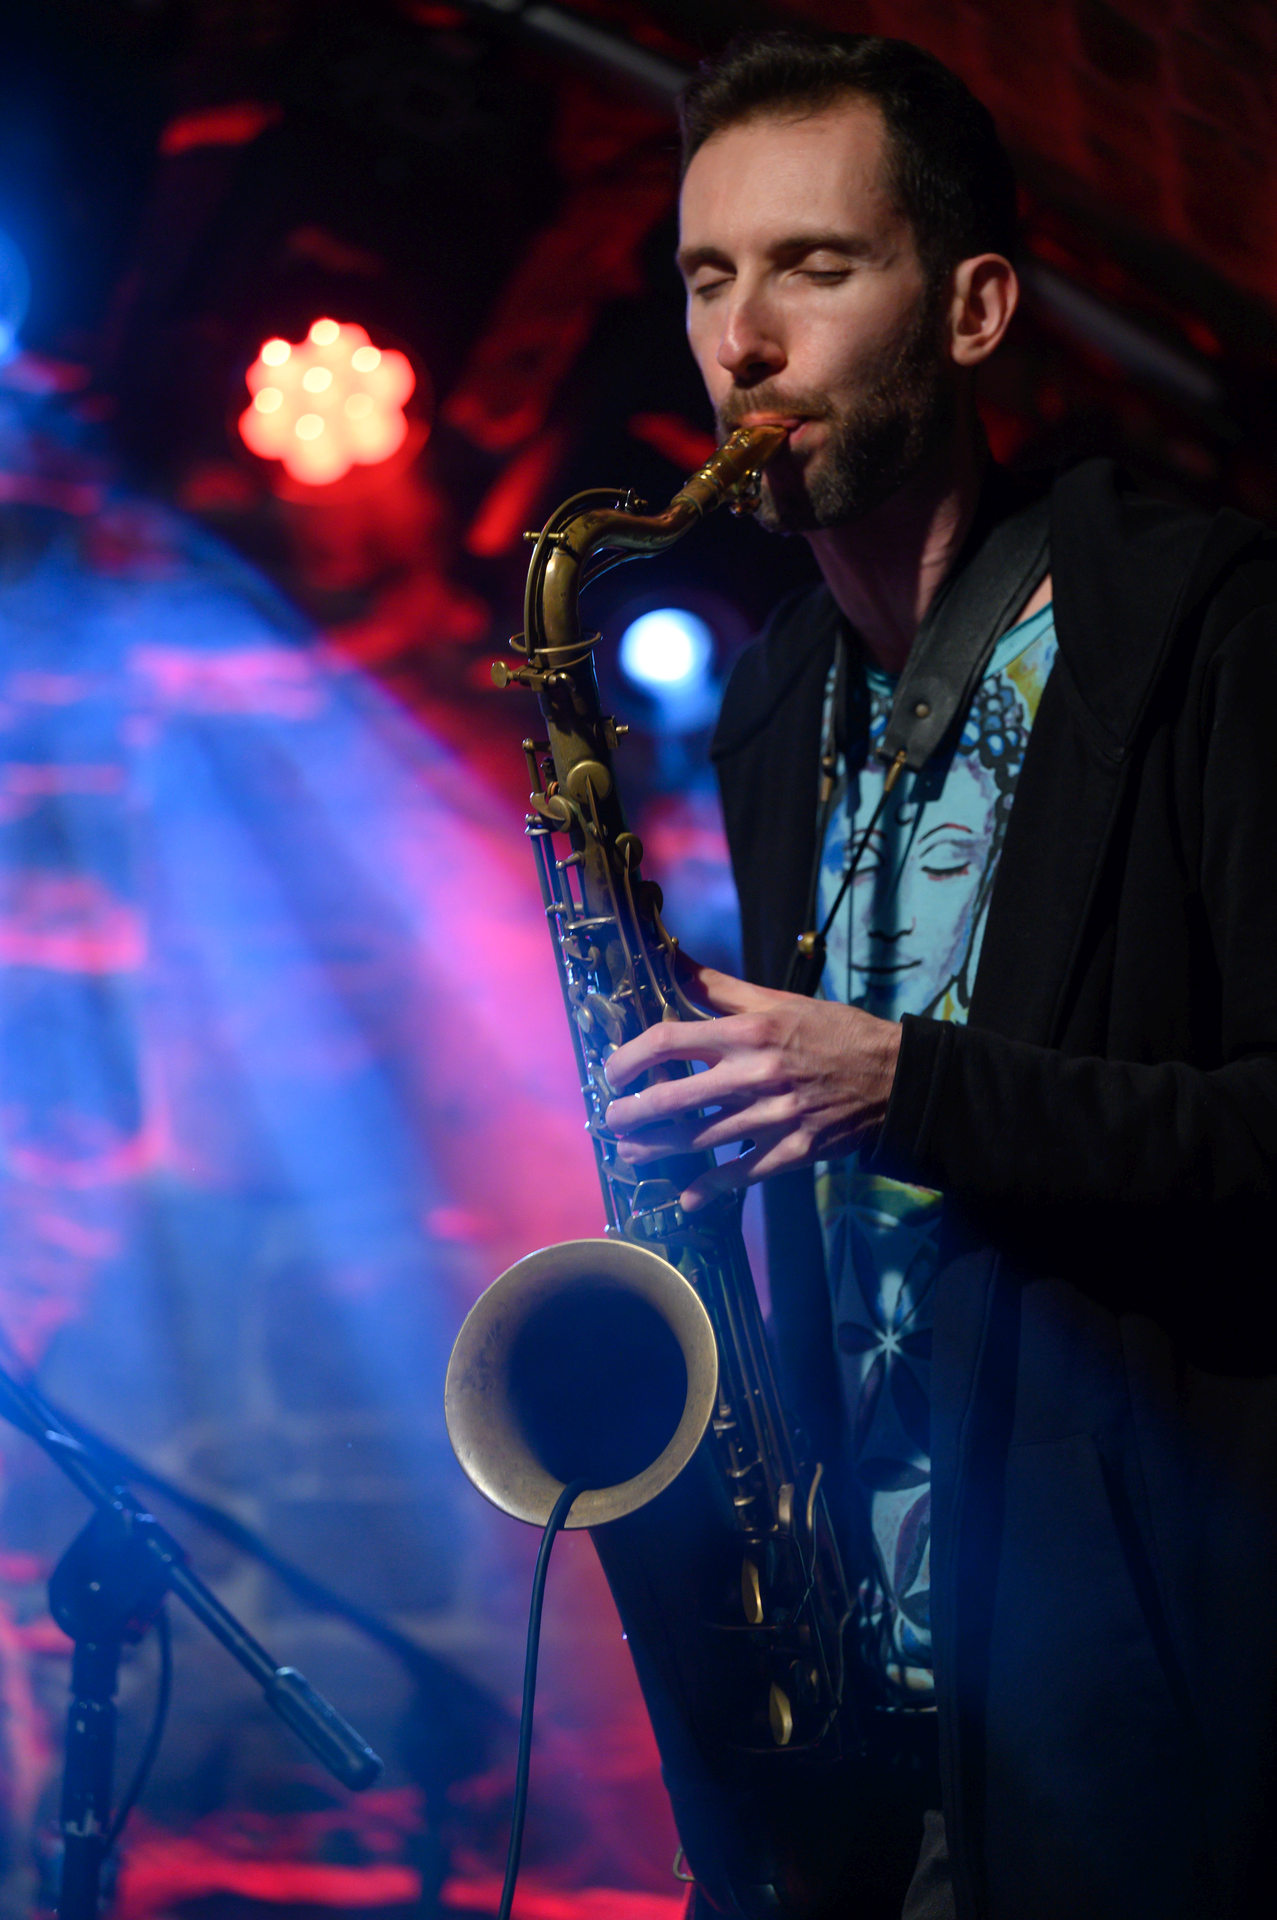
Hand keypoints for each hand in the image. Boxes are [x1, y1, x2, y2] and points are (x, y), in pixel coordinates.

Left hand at [604, 959, 900, 1210]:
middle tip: (610, 1119)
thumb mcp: (778, 1000)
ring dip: (655, 1150)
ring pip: (697, 1141)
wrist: (893, 1076)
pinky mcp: (792, 1152)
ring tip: (629, 1152)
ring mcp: (773, 1119)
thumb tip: (671, 958)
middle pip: (672, 1098)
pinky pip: (741, 1175)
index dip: (629, 1056)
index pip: (668, 1040)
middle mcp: (755, 1076)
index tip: (612, 1070)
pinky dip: (710, 1189)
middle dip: (630, 1112)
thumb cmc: (832, 1031)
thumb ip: (719, 987)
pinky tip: (686, 1197)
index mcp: (749, 1033)